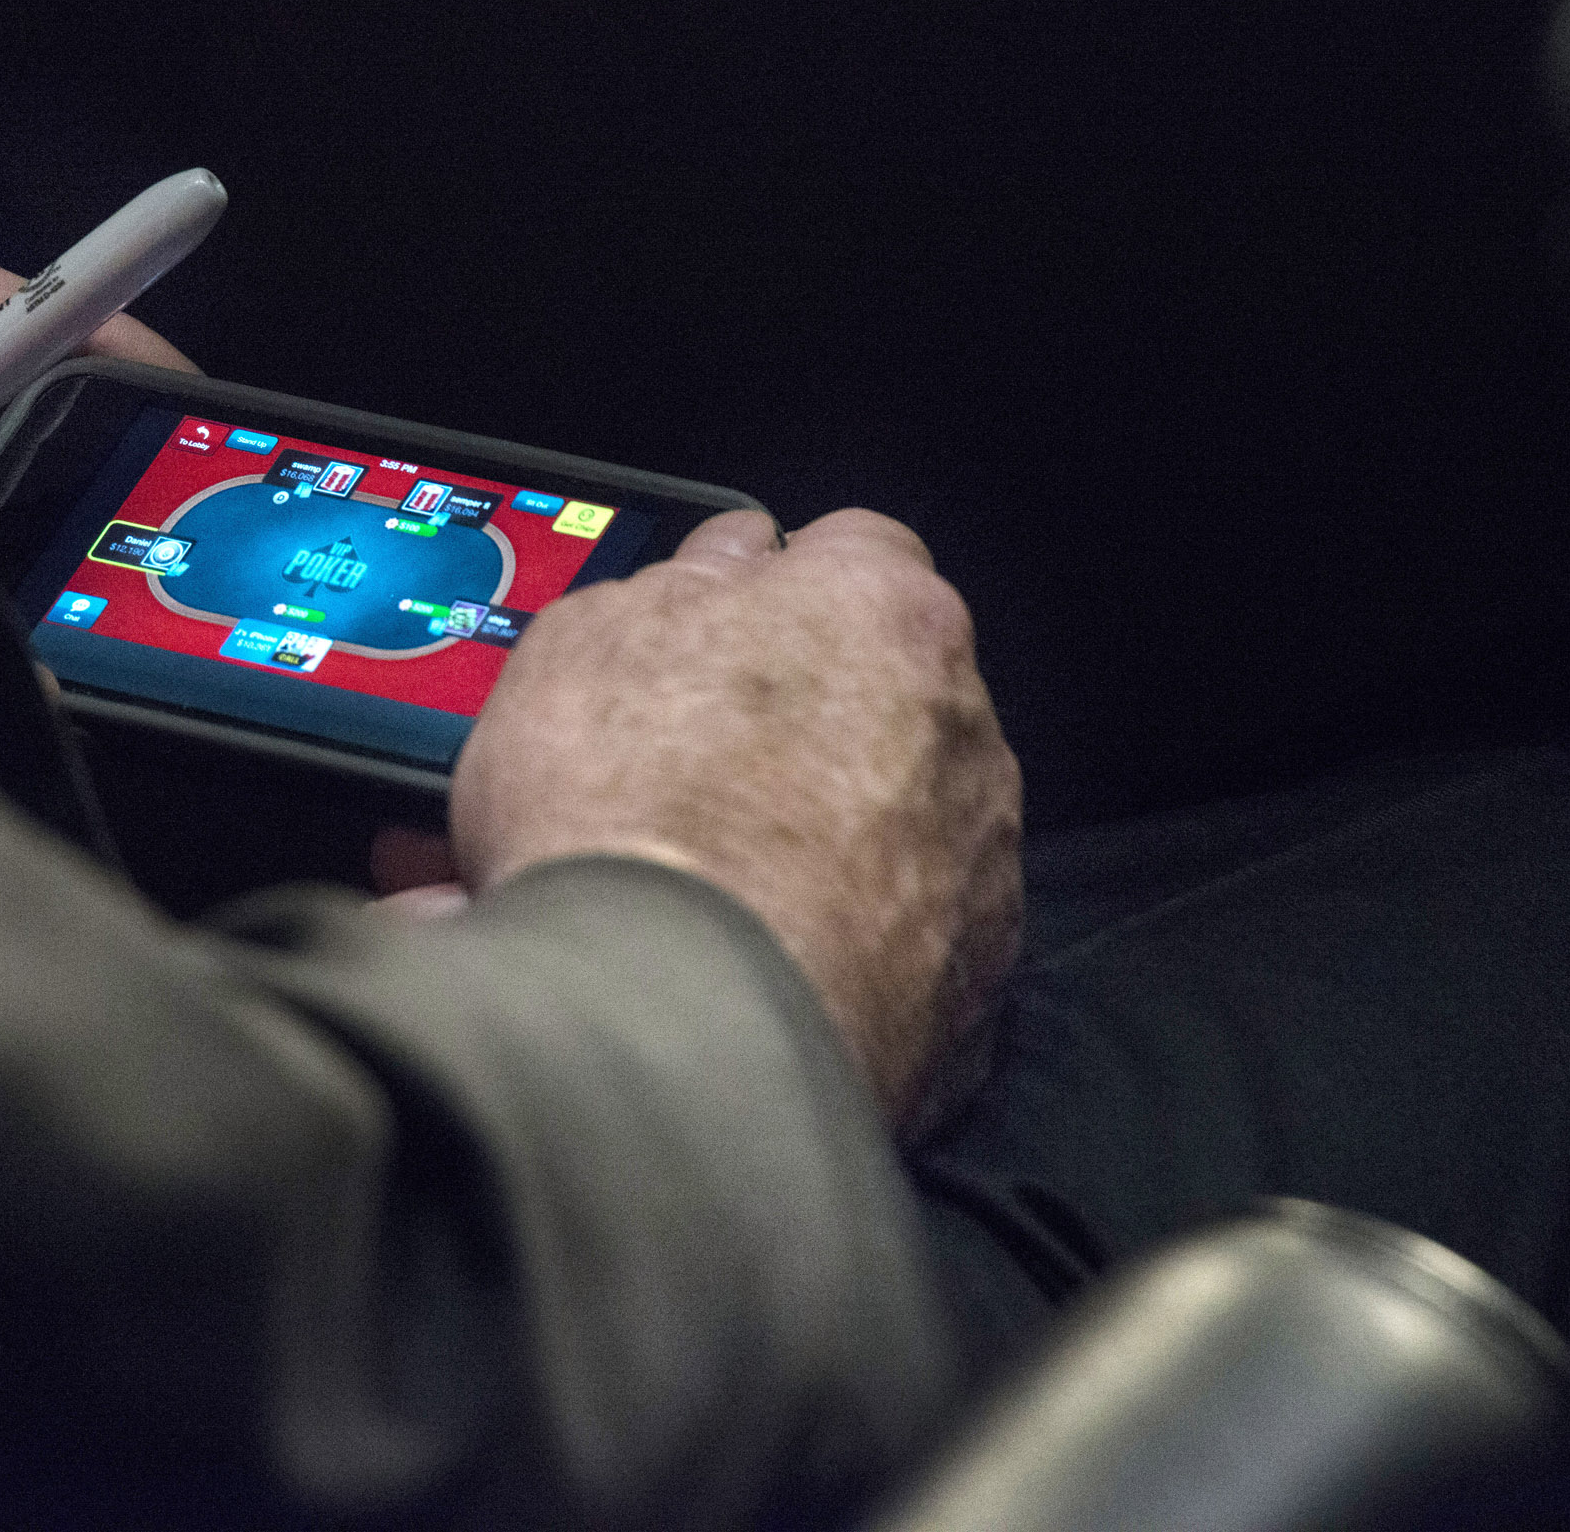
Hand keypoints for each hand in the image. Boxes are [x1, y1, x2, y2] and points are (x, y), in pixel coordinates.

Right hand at [445, 508, 1021, 1130]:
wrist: (676, 1018)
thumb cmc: (631, 813)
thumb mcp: (588, 637)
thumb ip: (678, 588)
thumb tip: (717, 574)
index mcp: (879, 609)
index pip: (855, 551)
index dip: (775, 594)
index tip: (718, 634)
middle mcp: (961, 725)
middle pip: (886, 695)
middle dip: (807, 724)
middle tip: (697, 773)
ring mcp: (980, 861)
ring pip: (902, 821)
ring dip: (829, 838)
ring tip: (712, 888)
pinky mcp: (972, 987)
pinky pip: (905, 940)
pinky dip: (845, 943)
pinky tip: (754, 960)